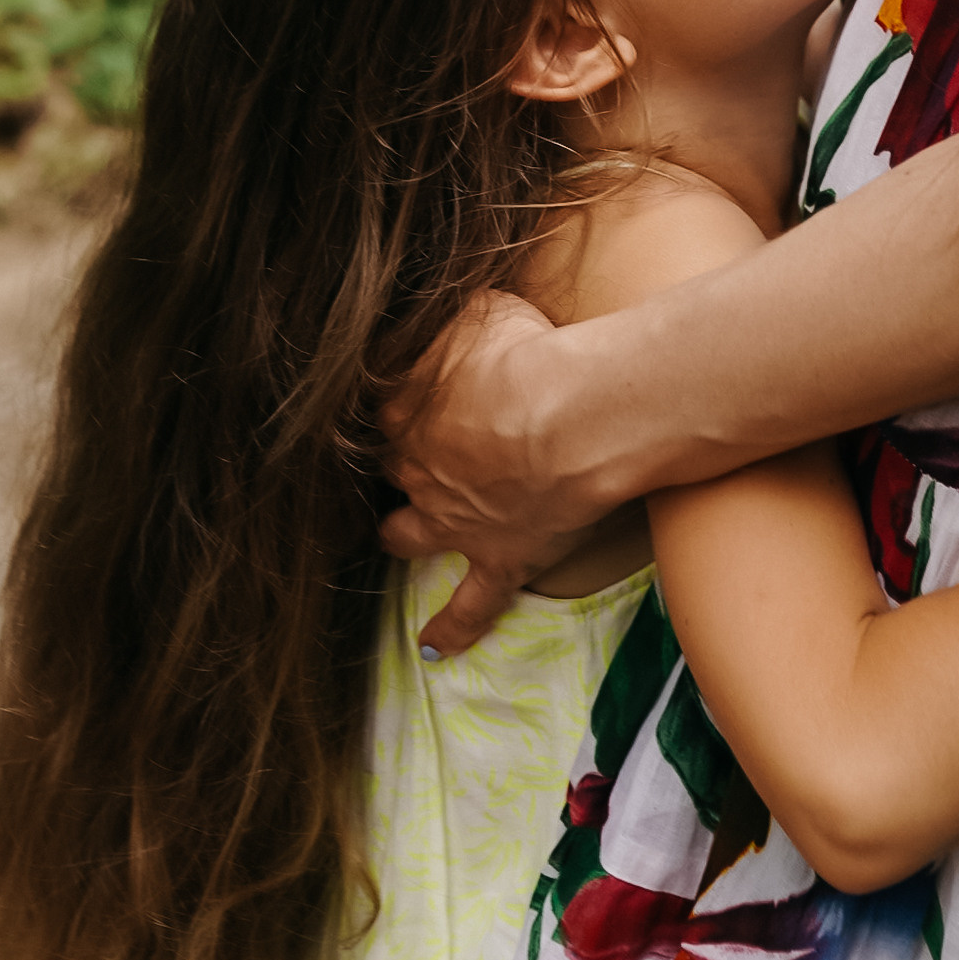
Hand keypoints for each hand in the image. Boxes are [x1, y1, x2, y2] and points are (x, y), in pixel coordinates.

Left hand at [380, 289, 601, 655]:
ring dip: (401, 532)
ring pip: (408, 533)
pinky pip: (471, 603)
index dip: (397, 403)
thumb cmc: (532, 352)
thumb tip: (443, 322)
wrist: (575, 418)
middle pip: (392, 466)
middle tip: (410, 449)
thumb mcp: (480, 312)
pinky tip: (434, 647)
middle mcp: (419, 468)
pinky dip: (452, 625)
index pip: (384, 410)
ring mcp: (454, 518)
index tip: (409, 395)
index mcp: (406, 408)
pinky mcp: (498, 556)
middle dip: (397, 460)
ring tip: (394, 536)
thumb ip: (451, 325)